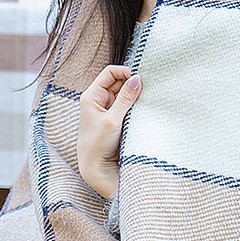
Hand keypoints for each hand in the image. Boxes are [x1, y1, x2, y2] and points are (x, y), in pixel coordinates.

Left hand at [75, 64, 140, 201]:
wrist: (95, 168)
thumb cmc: (98, 144)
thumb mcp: (112, 119)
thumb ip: (125, 98)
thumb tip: (137, 78)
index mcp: (91, 96)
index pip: (109, 73)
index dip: (124, 71)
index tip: (140, 78)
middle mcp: (98, 101)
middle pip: (118, 81)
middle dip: (132, 83)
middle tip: (148, 88)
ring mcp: (107, 110)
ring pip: (124, 94)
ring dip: (134, 95)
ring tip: (147, 98)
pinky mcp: (116, 120)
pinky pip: (127, 106)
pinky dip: (135, 105)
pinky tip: (144, 108)